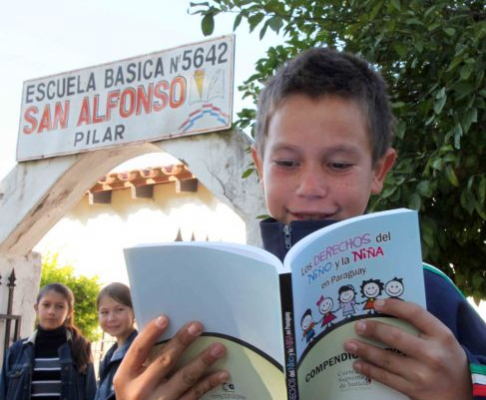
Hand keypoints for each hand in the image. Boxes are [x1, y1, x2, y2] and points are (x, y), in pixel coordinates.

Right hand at [114, 315, 228, 399]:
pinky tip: (222, 373)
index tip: (165, 318)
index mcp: (125, 377)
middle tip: (198, 326)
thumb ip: (144, 361)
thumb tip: (169, 332)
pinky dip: (209, 383)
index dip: (151, 333)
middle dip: (182, 342)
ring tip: (218, 348)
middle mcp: (140, 390)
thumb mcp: (130, 381)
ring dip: (203, 361)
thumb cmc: (135, 395)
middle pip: (164, 361)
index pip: (138, 350)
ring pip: (184, 378)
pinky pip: (195, 394)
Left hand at [343, 299, 471, 399]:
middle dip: (372, 329)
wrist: (462, 393)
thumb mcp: (442, 337)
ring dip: (364, 350)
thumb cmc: (447, 358)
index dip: (393, 306)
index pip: (414, 313)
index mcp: (441, 335)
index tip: (375, 303)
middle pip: (395, 337)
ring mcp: (422, 374)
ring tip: (349, 344)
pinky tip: (357, 364)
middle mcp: (432, 354)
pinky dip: (369, 370)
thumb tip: (387, 309)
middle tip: (357, 325)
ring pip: (386, 360)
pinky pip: (386, 378)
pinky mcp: (414, 390)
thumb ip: (421, 325)